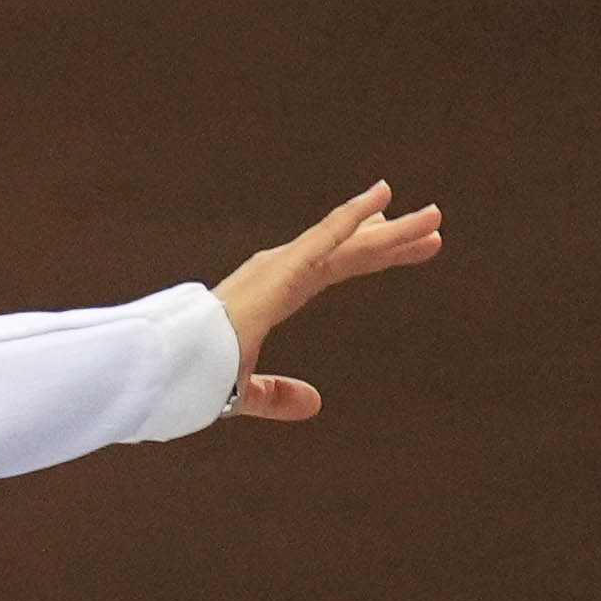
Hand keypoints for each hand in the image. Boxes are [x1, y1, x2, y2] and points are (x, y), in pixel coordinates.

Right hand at [211, 182, 441, 421]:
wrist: (165, 367)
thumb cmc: (190, 376)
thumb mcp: (243, 391)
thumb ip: (278, 395)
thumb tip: (315, 404)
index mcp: (273, 297)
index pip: (333, 270)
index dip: (370, 258)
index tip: (405, 250)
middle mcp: (280, 274)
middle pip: (351, 252)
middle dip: (391, 240)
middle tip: (433, 225)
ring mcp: (280, 268)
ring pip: (349, 244)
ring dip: (393, 230)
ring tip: (434, 215)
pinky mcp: (279, 268)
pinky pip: (324, 237)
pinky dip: (353, 216)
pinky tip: (383, 196)